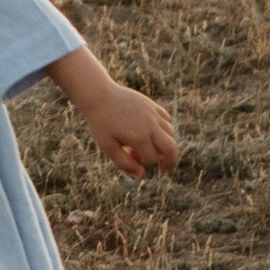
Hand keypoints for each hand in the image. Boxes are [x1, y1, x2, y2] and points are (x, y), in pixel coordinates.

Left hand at [53, 47, 178, 178]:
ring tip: (154, 149)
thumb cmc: (101, 123)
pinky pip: (167, 120)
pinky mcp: (152, 105)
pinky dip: (164, 129)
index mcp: (139, 137)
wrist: (98, 95)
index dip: (142, 163)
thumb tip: (141, 174)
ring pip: (171, 134)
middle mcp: (150, 125)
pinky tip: (153, 133)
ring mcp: (153, 114)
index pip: (152, 159)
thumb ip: (124, 163)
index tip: (130, 156)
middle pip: (171, 148)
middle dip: (170, 162)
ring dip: (166, 145)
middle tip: (165, 170)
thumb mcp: (107, 146)